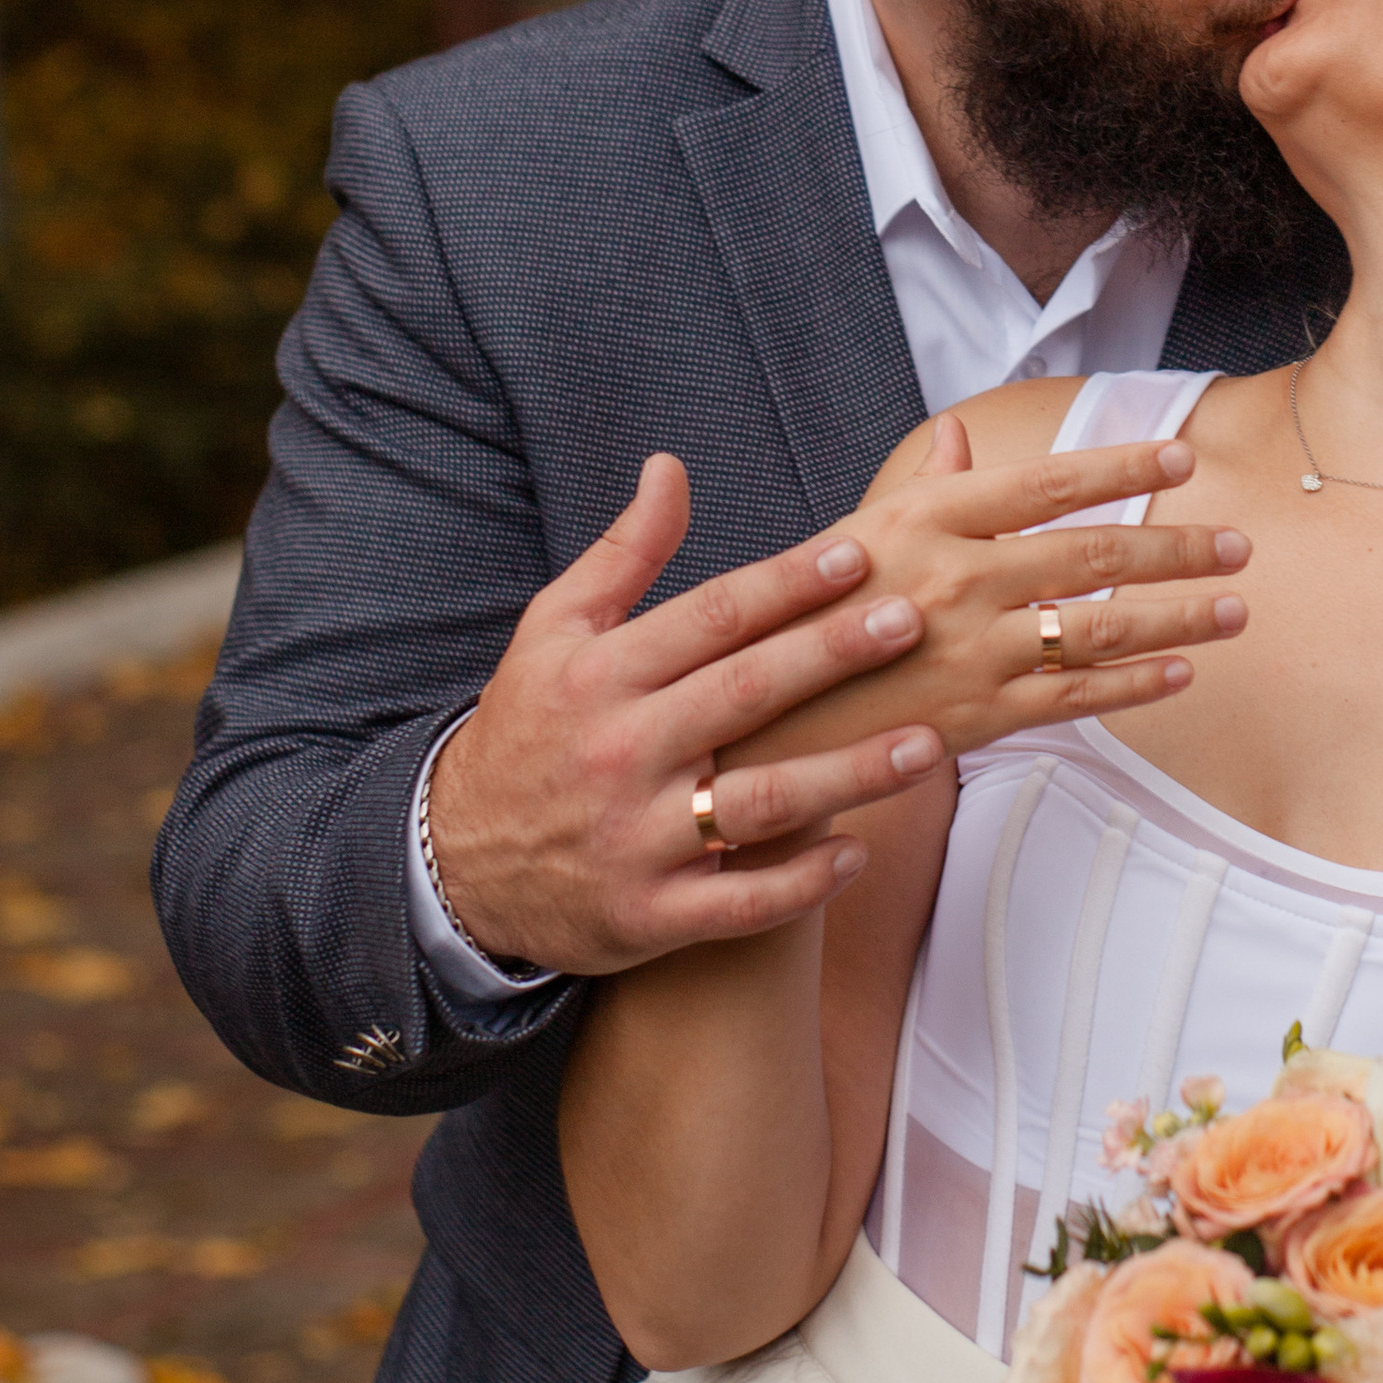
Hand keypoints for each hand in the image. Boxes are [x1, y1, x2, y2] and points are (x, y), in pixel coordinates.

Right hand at [426, 456, 947, 977]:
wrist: (455, 863)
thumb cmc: (530, 730)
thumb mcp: (552, 632)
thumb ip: (622, 554)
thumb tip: (671, 467)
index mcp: (601, 675)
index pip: (711, 617)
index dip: (787, 584)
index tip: (857, 555)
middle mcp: (620, 752)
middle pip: (745, 695)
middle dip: (833, 655)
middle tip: (911, 620)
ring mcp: (636, 839)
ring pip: (759, 803)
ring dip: (849, 774)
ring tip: (927, 744)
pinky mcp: (647, 915)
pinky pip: (739, 903)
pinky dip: (801, 881)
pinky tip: (858, 850)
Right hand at [721, 412, 1251, 774]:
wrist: (762, 724)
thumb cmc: (812, 613)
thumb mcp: (859, 534)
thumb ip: (927, 488)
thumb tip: (962, 440)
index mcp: (931, 520)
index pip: (1050, 482)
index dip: (1124, 467)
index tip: (1185, 456)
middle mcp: (958, 579)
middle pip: (1094, 555)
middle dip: (1179, 548)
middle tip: (1240, 543)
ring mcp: (972, 651)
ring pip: (1101, 630)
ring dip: (1179, 618)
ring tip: (1235, 608)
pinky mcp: (980, 717)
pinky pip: (1076, 700)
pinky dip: (1135, 685)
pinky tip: (1181, 672)